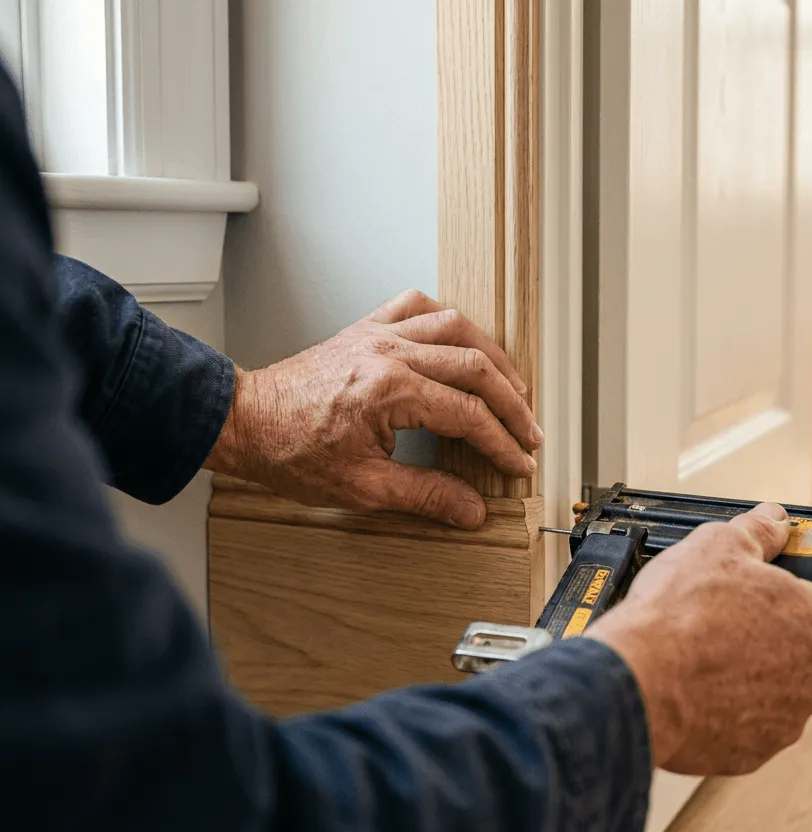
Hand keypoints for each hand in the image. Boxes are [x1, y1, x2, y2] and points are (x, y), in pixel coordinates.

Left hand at [206, 290, 541, 528]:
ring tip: (513, 387)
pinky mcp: (365, 328)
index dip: (502, 443)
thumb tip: (471, 509)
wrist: (245, 423)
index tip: (519, 464)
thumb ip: (424, 494)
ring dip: (493, 357)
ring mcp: (378, 333)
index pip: (469, 414)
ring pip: (457, 327)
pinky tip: (461, 338)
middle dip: (513, 402)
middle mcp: (389, 351)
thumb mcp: (362, 487)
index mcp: (390, 390)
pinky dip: (448, 319)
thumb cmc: (290, 452)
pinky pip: (417, 305)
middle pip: (476, 367)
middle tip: (529, 433)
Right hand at [588, 504, 811, 775]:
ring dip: (743, 680)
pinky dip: (721, 713)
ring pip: (770, 695)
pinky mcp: (750, 755)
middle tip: (720, 624)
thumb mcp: (718, 544)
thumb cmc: (681, 613)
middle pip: (798, 656)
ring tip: (698, 659)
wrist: (637, 679)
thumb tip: (775, 519)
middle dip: (765, 642)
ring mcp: (784, 724)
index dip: (784, 600)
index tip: (755, 597)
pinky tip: (690, 691)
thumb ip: (758, 530)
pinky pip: (741, 728)